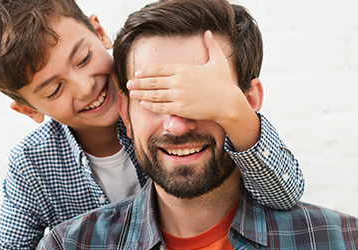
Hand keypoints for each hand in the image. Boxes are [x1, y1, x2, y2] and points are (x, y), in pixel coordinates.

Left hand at [126, 30, 248, 123]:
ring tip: (132, 94)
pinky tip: (143, 105)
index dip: (146, 72)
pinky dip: (150, 106)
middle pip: (153, 82)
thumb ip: (212, 46)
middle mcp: (178, 81)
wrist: (228, 102)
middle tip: (128, 84)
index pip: (159, 69)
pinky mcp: (180, 109)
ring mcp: (178, 96)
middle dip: (138, 83)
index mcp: (183, 69)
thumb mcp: (219, 61)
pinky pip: (161, 107)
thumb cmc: (224, 83)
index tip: (137, 74)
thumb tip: (208, 32)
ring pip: (154, 95)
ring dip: (141, 95)